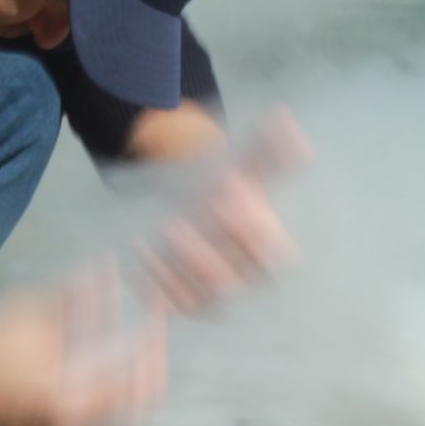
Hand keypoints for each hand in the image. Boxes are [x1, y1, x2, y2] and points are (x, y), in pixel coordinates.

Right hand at [0, 261, 166, 425]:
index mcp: (66, 401)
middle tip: (152, 345)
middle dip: (152, 376)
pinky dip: (107, 417)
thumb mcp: (28, 314)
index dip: (151, 343)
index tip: (156, 318)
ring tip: (134, 365)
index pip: (133, 376)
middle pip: (137, 416)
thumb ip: (75, 297)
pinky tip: (104, 386)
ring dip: (133, 401)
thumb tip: (111, 269)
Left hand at [131, 108, 310, 315]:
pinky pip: (176, 306)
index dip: (252, 232)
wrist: (196, 198)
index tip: (225, 196)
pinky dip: (156, 285)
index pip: (275, 257)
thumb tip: (285, 119)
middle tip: (175, 224)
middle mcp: (250, 279)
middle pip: (233, 283)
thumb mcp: (246, 162)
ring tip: (150, 238)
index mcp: (273, 249)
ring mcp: (220, 294)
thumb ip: (270, 146)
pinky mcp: (189, 303)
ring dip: (174, 272)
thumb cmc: (226, 182)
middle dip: (203, 256)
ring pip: (203, 300)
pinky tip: (139, 256)